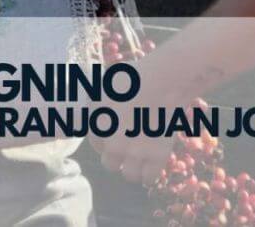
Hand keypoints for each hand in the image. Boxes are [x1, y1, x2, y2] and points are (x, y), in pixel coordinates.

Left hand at [90, 55, 181, 184]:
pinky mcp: (157, 157)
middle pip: (109, 164)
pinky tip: (151, 163)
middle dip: (116, 156)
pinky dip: (149, 173)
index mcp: (98, 126)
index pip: (95, 144)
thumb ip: (97, 100)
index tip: (114, 135)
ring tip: (138, 159)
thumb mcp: (106, 83)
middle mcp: (113, 144)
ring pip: (128, 175)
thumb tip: (91, 106)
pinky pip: (149, 178)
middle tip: (127, 146)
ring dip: (132, 168)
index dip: (104, 139)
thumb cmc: (135, 76)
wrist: (163, 81)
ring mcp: (135, 153)